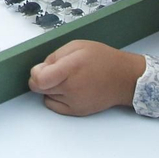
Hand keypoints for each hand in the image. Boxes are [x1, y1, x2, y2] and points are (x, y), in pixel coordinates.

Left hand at [28, 41, 142, 116]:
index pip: (39, 79)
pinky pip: (54, 106)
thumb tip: (40, 68)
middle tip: (52, 71)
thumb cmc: (102, 59)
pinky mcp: (77, 111)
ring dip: (49, 87)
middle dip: (40, 78)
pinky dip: (54, 97)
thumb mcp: (77, 46)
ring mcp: (74, 102)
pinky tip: (66, 89)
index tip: (40, 67)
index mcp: (71, 69)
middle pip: (39, 88)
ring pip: (46, 96)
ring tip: (65, 78)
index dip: (35, 73)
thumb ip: (55, 56)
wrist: (124, 78)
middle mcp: (71, 88)